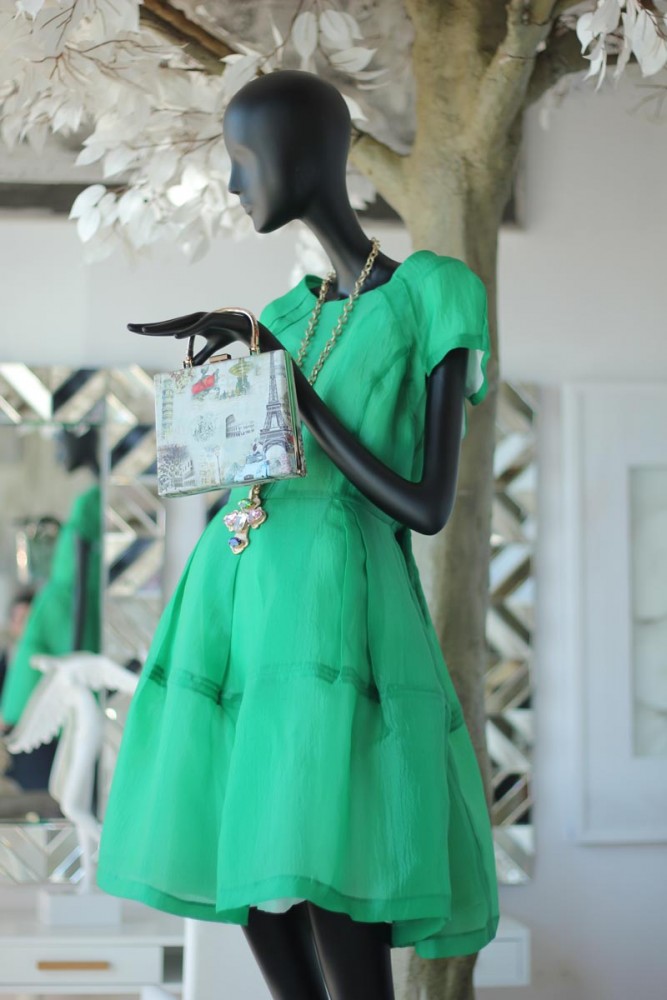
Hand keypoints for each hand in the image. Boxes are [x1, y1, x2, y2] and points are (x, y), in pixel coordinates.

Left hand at [128, 310, 254, 365]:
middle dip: (148, 327)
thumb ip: (200, 355)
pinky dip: (186, 331)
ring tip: (146, 332)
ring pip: (178, 324)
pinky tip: (174, 335)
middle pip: (166, 325)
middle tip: (129, 327)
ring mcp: (202, 318)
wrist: (247, 328)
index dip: (151, 330)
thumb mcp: (211, 348)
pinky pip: (198, 326)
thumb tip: (192, 366)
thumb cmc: (227, 334)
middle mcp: (192, 320)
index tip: (135, 330)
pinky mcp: (214, 319)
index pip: (166, 329)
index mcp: (189, 326)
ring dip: (162, 328)